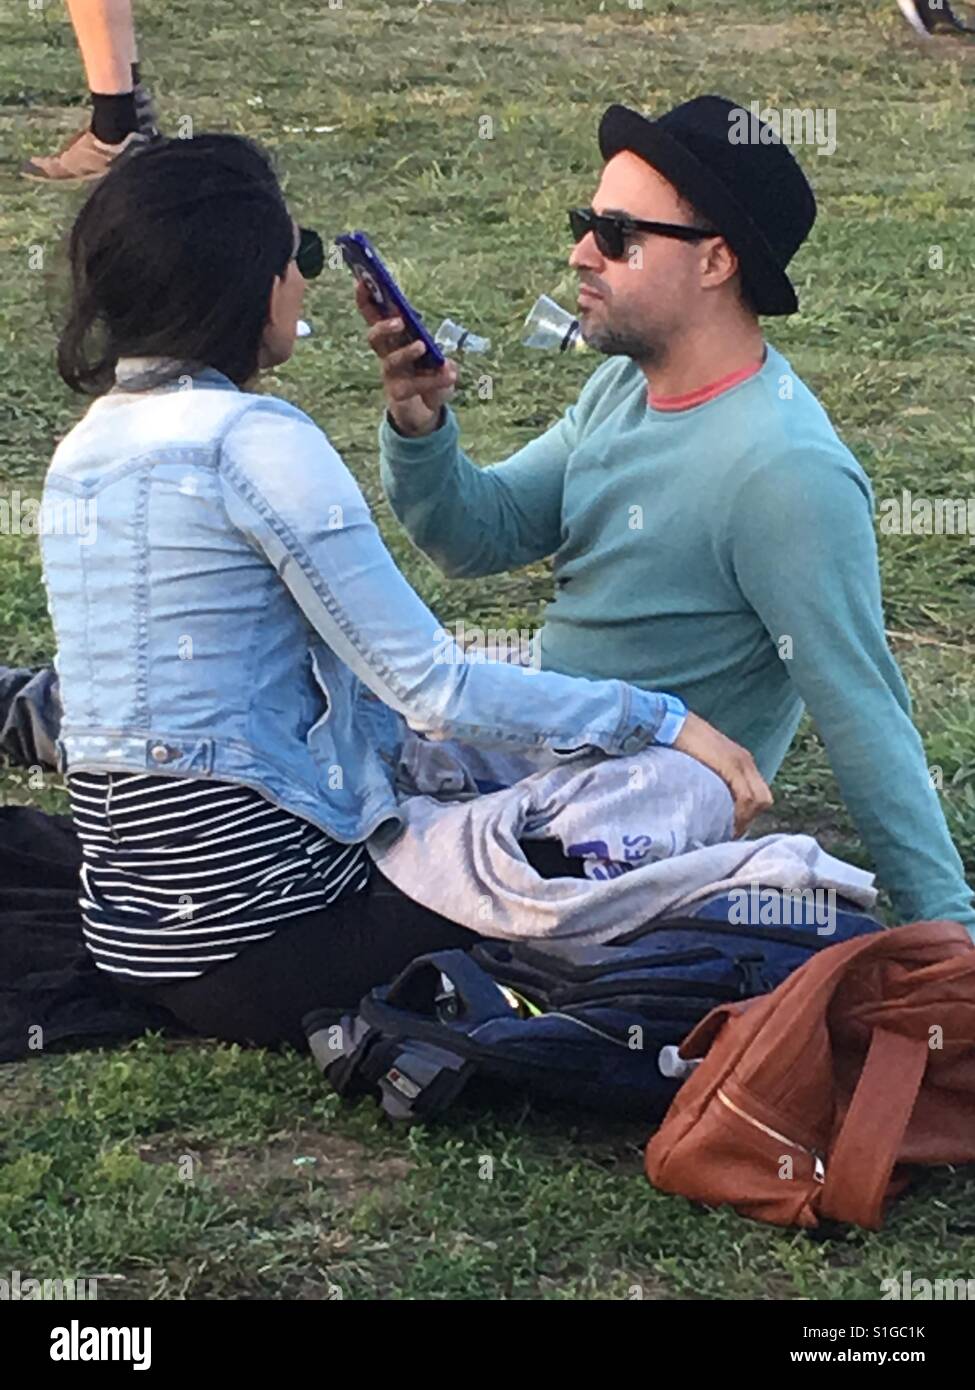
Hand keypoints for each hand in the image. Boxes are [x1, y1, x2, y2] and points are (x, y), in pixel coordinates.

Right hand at [356, 279, 457, 436]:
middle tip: (399, 321)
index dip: (365, 299)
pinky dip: (434, 379)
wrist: (426, 411)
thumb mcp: (441, 364)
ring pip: (391, 361)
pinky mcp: (398, 394)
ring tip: (423, 346)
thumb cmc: (429, 377)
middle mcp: (387, 354)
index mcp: (392, 338)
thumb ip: (444, 362)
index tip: (362, 282)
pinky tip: (450, 374)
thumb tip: (446, 365)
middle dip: (383, 326)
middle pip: (374, 336)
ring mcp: (391, 375)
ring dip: (406, 351)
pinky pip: (414, 384)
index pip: (374, 315)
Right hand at [672, 712, 772, 836]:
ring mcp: (741, 762)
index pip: (759, 794)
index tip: (730, 827)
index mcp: (741, 760)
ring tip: (725, 829)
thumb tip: (706, 803)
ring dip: (745, 819)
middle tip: (729, 830)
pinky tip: (724, 822)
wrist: (671, 723)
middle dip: (749, 818)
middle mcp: (746, 761)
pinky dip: (739, 813)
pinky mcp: (732, 765)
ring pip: (759, 800)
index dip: (748, 814)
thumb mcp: (701, 764)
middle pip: (764, 800)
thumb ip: (710, 779)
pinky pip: (746, 797)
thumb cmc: (679, 744)